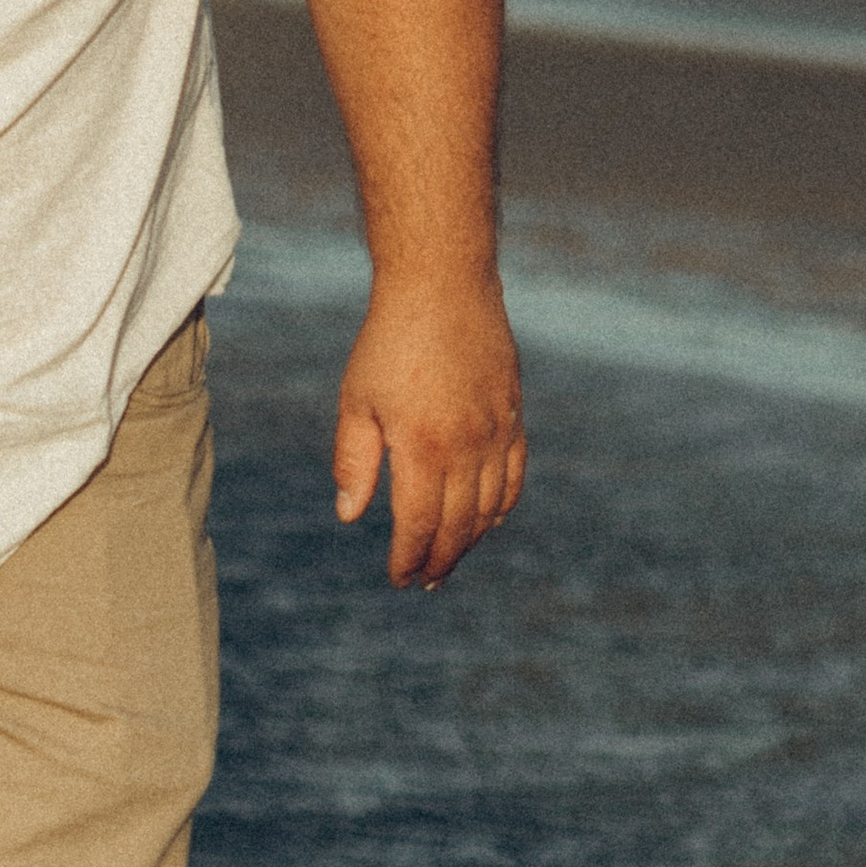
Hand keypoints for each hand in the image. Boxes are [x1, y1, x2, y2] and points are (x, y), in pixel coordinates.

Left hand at [333, 273, 526, 589]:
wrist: (444, 284)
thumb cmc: (389, 341)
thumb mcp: (357, 402)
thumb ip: (354, 463)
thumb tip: (351, 516)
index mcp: (424, 447)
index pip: (419, 524)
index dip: (410, 558)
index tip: (399, 579)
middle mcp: (468, 446)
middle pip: (458, 525)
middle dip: (440, 559)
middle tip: (424, 581)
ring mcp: (497, 431)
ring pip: (490, 507)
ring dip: (470, 541)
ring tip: (450, 560)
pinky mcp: (513, 414)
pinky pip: (514, 474)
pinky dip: (502, 505)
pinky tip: (488, 522)